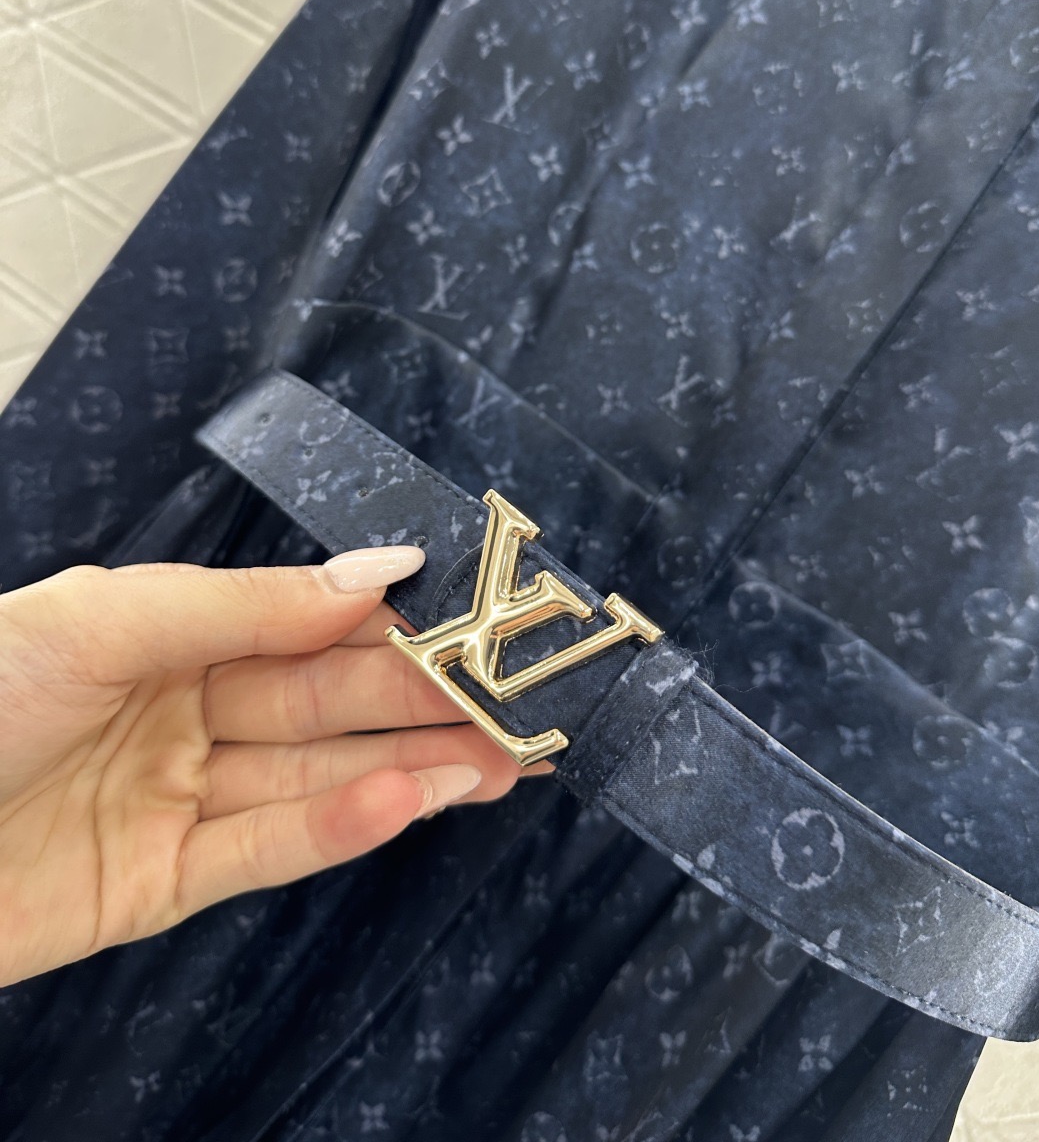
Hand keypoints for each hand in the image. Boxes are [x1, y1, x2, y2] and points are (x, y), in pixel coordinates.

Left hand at [0, 547, 549, 986]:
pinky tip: (408, 801)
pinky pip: (265, 849)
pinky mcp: (159, 884)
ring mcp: (175, 799)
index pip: (304, 627)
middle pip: (323, 705)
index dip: (390, 629)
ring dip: (409, 770)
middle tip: (516, 705)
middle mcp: (181, 712)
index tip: (475, 626)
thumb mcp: (104, 620)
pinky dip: (340, 826)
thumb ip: (247, 603)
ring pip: (313, 778)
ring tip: (498, 762)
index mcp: (167, 634)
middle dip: (422, 704)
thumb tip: (375, 570)